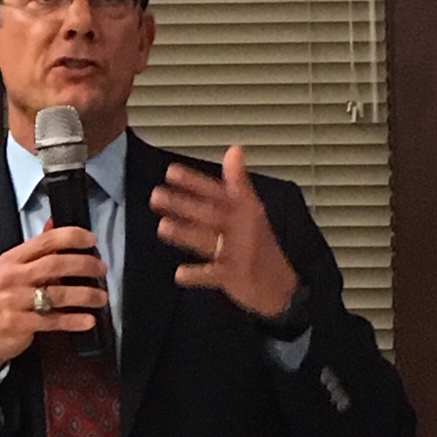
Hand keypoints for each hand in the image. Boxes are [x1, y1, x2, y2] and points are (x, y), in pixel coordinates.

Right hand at [0, 225, 107, 372]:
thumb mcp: (16, 270)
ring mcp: (13, 300)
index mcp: (12, 259)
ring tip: (101, 297)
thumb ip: (37, 250)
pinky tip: (89, 320)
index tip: (92, 240)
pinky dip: (73, 320)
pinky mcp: (18, 323)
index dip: (71, 237)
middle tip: (101, 269)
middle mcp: (12, 277)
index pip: (45, 241)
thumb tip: (54, 224)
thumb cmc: (6, 299)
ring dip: (85, 295)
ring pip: (56, 294)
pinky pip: (52, 320)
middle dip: (83, 265)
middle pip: (54, 265)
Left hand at [150, 145, 299, 317]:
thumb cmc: (259, 245)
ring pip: (208, 240)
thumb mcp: (253, 211)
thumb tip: (234, 149)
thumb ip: (238, 181)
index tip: (171, 172)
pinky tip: (179, 274)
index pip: (219, 190)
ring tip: (163, 226)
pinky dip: (196, 275)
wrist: (280, 287)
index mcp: (247, 209)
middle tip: (156, 195)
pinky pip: (212, 275)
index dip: (195, 181)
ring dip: (185, 233)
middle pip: (210, 213)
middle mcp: (243, 228)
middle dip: (183, 204)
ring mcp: (239, 253)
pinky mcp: (234, 277)